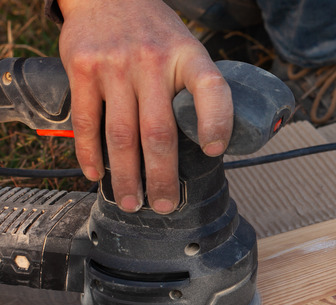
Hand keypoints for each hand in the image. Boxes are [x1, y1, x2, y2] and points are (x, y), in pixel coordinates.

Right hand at [57, 0, 232, 213]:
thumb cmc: (155, 33)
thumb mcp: (187, 49)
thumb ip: (195, 89)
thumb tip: (211, 144)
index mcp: (189, 56)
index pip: (212, 89)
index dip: (217, 122)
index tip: (215, 151)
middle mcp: (153, 61)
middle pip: (159, 132)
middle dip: (163, 176)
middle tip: (165, 205)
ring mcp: (115, 66)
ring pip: (122, 135)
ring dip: (127, 176)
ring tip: (132, 202)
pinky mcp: (83, 69)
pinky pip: (86, 121)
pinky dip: (90, 154)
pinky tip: (97, 174)